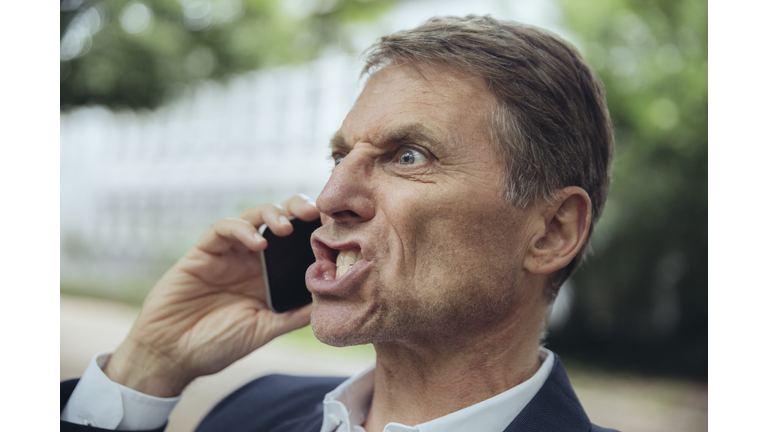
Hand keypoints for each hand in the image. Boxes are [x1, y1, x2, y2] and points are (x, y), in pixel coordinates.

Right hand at [104, 195, 319, 396]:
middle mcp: (252, 259)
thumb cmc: (219, 344)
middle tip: (312, 213)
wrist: (174, 355)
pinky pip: (223, 229)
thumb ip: (296, 313)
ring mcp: (228, 253)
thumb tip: (332, 298)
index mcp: (271, 275)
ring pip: (253, 216)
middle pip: (279, 219)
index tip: (333, 227)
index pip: (296, 242)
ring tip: (285, 227)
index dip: (313, 229)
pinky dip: (241, 229)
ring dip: (272, 214)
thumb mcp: (267, 329)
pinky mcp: (203, 252)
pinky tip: (257, 242)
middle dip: (297, 209)